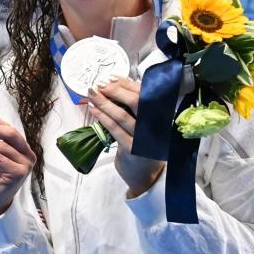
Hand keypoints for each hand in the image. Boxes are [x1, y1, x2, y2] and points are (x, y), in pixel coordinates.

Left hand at [85, 78, 164, 196]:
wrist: (145, 176)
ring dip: (104, 102)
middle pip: (137, 102)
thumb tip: (116, 84)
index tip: (112, 77)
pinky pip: (115, 130)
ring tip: (91, 94)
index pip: (146, 94)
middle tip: (99, 84)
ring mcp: (145, 139)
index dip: (128, 84)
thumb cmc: (142, 146)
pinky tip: (93, 109)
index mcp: (162, 116)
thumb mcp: (144, 126)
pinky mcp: (132, 149)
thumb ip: (136, 109)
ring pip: (123, 115)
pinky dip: (102, 117)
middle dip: (116, 90)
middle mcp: (157, 126)